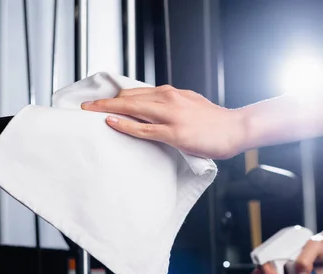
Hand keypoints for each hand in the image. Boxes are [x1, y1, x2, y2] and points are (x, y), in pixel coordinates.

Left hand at [81, 85, 244, 159]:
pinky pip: (143, 128)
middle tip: (86, 107)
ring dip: (108, 109)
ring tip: (90, 113)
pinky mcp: (174, 133)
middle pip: (128, 97)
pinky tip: (111, 122)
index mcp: (172, 93)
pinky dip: (125, 124)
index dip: (116, 97)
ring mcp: (171, 115)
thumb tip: (155, 111)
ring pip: (132, 108)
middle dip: (104, 101)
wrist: (236, 128)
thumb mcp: (191, 105)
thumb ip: (172, 106)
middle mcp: (169, 99)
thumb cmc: (215, 122)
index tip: (101, 101)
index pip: (136, 92)